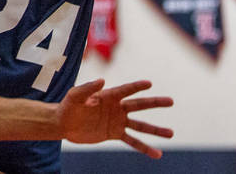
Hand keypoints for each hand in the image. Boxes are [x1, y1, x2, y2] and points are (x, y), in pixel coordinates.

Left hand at [58, 79, 173, 157]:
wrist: (64, 124)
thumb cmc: (68, 106)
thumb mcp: (75, 96)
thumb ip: (87, 88)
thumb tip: (102, 80)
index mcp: (108, 95)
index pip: (125, 90)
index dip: (136, 86)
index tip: (149, 83)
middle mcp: (116, 107)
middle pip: (139, 105)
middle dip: (155, 103)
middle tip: (171, 101)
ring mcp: (117, 121)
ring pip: (140, 126)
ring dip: (156, 129)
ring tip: (171, 133)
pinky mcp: (114, 134)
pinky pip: (132, 141)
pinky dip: (145, 148)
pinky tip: (157, 154)